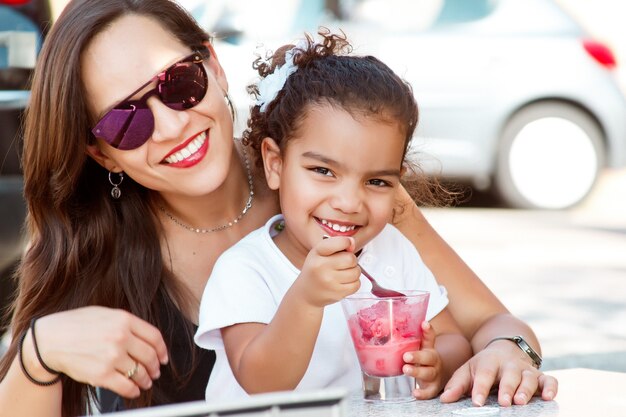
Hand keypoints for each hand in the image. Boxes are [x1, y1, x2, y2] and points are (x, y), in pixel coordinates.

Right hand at [33, 306, 168, 398]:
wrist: (49, 341)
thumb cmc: (75, 326)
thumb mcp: (105, 314)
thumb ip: (126, 323)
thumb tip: (146, 337)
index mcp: (124, 320)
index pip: (154, 337)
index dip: (162, 350)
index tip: (163, 357)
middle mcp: (121, 337)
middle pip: (150, 356)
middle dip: (155, 367)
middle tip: (155, 371)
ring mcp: (112, 356)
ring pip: (140, 372)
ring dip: (146, 380)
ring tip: (145, 382)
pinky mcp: (102, 374)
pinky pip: (126, 386)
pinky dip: (133, 390)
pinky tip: (133, 390)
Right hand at [295, 236, 360, 307]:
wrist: (306, 294)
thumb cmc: (316, 270)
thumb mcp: (319, 253)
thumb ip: (336, 244)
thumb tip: (352, 243)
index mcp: (317, 253)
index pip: (340, 242)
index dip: (347, 242)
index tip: (348, 244)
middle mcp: (321, 266)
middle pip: (351, 259)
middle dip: (351, 260)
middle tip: (343, 263)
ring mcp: (329, 282)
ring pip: (356, 272)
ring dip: (354, 272)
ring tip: (343, 273)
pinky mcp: (337, 293)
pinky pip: (357, 284)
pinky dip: (354, 283)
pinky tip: (344, 282)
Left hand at [402, 321, 442, 399]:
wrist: (437, 376)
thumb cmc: (421, 360)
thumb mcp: (417, 349)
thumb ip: (405, 340)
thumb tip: (383, 325)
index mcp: (428, 348)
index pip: (429, 338)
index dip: (427, 331)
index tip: (424, 324)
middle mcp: (433, 360)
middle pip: (429, 356)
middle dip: (418, 356)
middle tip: (406, 356)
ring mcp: (434, 374)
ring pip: (428, 373)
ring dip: (417, 372)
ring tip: (406, 369)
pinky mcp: (433, 388)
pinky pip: (429, 392)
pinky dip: (423, 394)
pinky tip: (415, 393)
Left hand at [440, 340, 557, 405]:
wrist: (504, 348)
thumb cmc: (484, 366)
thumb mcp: (468, 370)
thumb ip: (457, 385)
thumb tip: (444, 399)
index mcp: (489, 362)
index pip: (484, 374)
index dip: (480, 388)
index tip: (477, 402)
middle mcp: (509, 364)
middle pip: (509, 375)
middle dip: (507, 388)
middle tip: (504, 402)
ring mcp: (526, 369)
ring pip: (529, 377)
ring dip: (526, 389)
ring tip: (520, 402)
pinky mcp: (540, 375)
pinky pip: (549, 380)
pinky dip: (551, 387)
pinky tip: (549, 397)